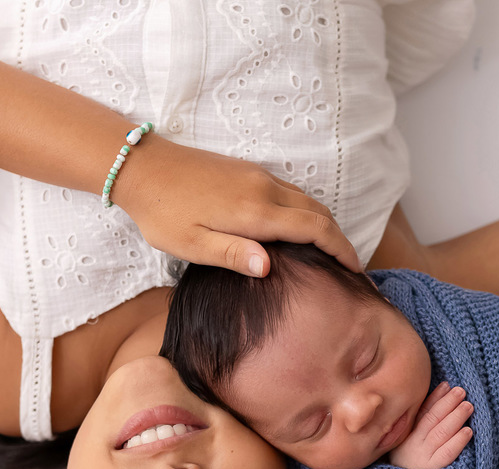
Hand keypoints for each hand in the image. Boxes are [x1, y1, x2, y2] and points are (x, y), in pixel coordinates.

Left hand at [118, 137, 360, 276]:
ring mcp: (258, 176)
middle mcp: (264, 189)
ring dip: (324, 224)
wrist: (143, 168)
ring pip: (306, 200)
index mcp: (255, 211)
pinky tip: (299, 231)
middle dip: (339, 239)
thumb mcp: (192, 245)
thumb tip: (268, 268)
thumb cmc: (163, 214)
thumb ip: (233, 254)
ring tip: (330, 253)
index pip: (315, 229)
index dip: (340, 250)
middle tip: (349, 266)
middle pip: (319, 212)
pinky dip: (306, 212)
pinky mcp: (249, 172)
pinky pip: (291, 192)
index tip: (355, 270)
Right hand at [388, 383, 474, 468]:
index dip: (435, 398)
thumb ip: (422, 420)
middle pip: (431, 419)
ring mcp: (423, 457)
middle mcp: (413, 444)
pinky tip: (468, 431)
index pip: (422, 412)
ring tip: (468, 406)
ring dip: (455, 418)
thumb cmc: (410, 464)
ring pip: (440, 433)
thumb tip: (444, 390)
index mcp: (407, 435)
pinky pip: (447, 454)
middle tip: (462, 392)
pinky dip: (457, 442)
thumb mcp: (409, 441)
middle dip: (448, 403)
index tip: (447, 385)